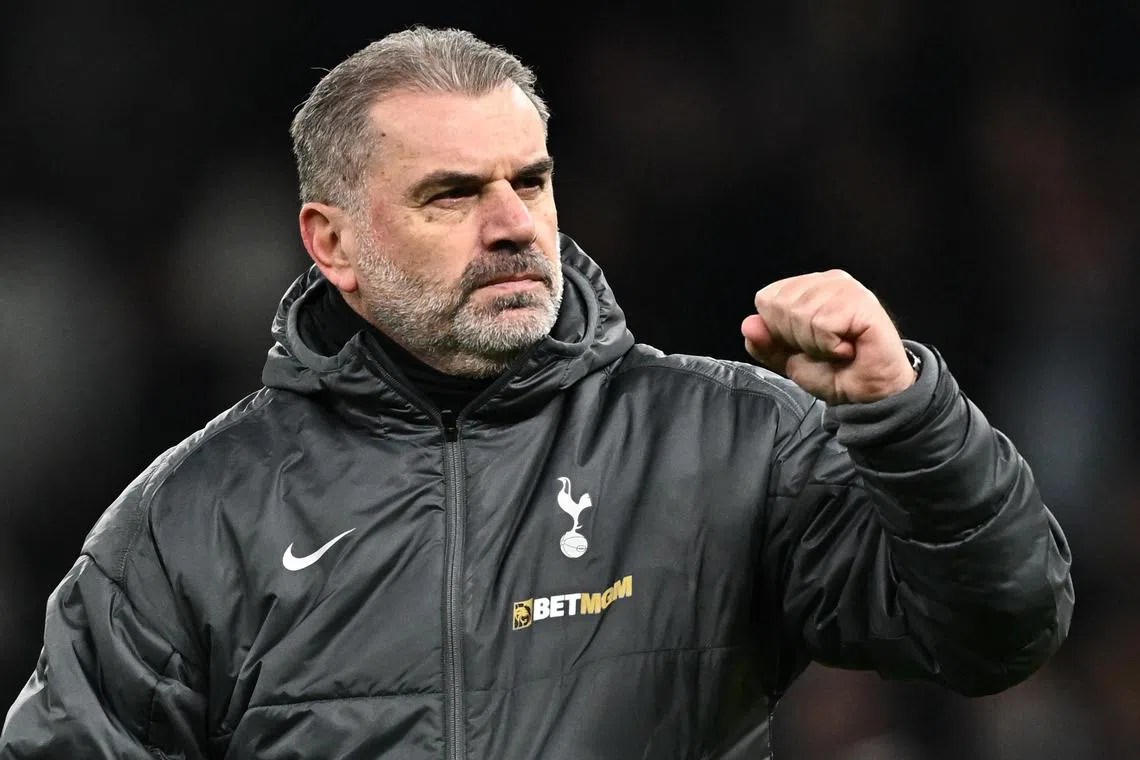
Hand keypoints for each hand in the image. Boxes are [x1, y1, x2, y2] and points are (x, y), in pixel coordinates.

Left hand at [741, 270, 915, 404]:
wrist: (867, 395)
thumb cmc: (833, 371)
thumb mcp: (788, 359)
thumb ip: (765, 344)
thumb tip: (748, 324)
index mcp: (807, 286)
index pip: (766, 299)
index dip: (779, 331)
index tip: (807, 344)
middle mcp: (827, 280)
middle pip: (780, 306)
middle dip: (797, 339)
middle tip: (825, 348)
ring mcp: (846, 288)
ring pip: (800, 315)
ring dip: (816, 345)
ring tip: (838, 349)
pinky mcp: (863, 301)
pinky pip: (822, 324)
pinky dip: (831, 346)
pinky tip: (849, 348)